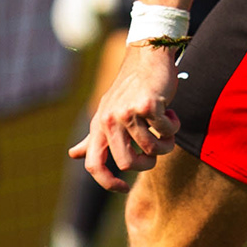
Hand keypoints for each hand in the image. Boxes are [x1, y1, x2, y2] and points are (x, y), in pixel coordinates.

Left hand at [69, 39, 184, 188]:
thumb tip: (73, 155)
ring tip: (168, 130)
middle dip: (147, 164)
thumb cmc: (130, 88)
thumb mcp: (107, 112)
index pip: (94, 164)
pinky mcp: (147, 105)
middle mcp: (109, 120)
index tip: (124, 189)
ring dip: (166, 144)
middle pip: (128, 163)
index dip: (107, 183)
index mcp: (99, 125)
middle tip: (157, 153)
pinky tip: (170, 114)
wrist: (147, 57)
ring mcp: (127, 112)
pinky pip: (166, 132)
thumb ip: (93, 137)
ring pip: (151, 149)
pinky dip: (173, 128)